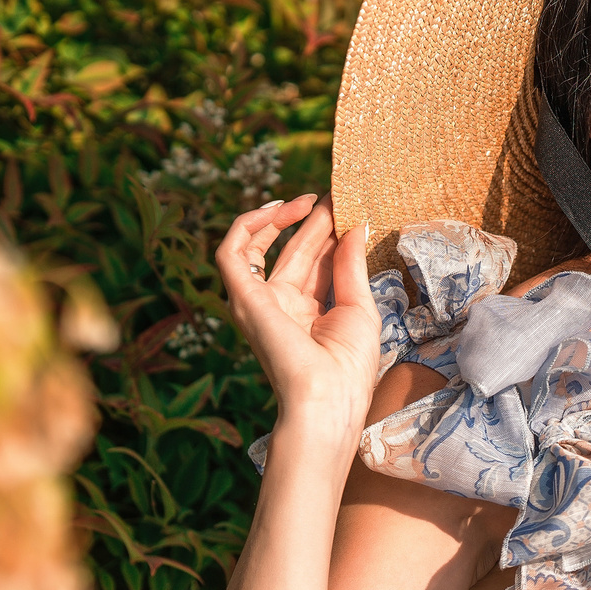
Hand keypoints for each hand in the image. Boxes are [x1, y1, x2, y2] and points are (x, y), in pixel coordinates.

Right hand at [212, 195, 382, 432]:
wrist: (327, 398)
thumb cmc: (349, 366)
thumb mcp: (359, 306)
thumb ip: (351, 265)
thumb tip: (355, 225)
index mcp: (309, 312)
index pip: (316, 260)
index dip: (329, 231)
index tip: (348, 203)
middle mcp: (281, 305)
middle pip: (295, 250)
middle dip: (314, 219)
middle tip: (335, 191)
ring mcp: (259, 302)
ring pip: (261, 246)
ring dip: (282, 217)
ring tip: (311, 199)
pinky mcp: (243, 299)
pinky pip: (232, 253)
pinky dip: (248, 225)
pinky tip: (278, 209)